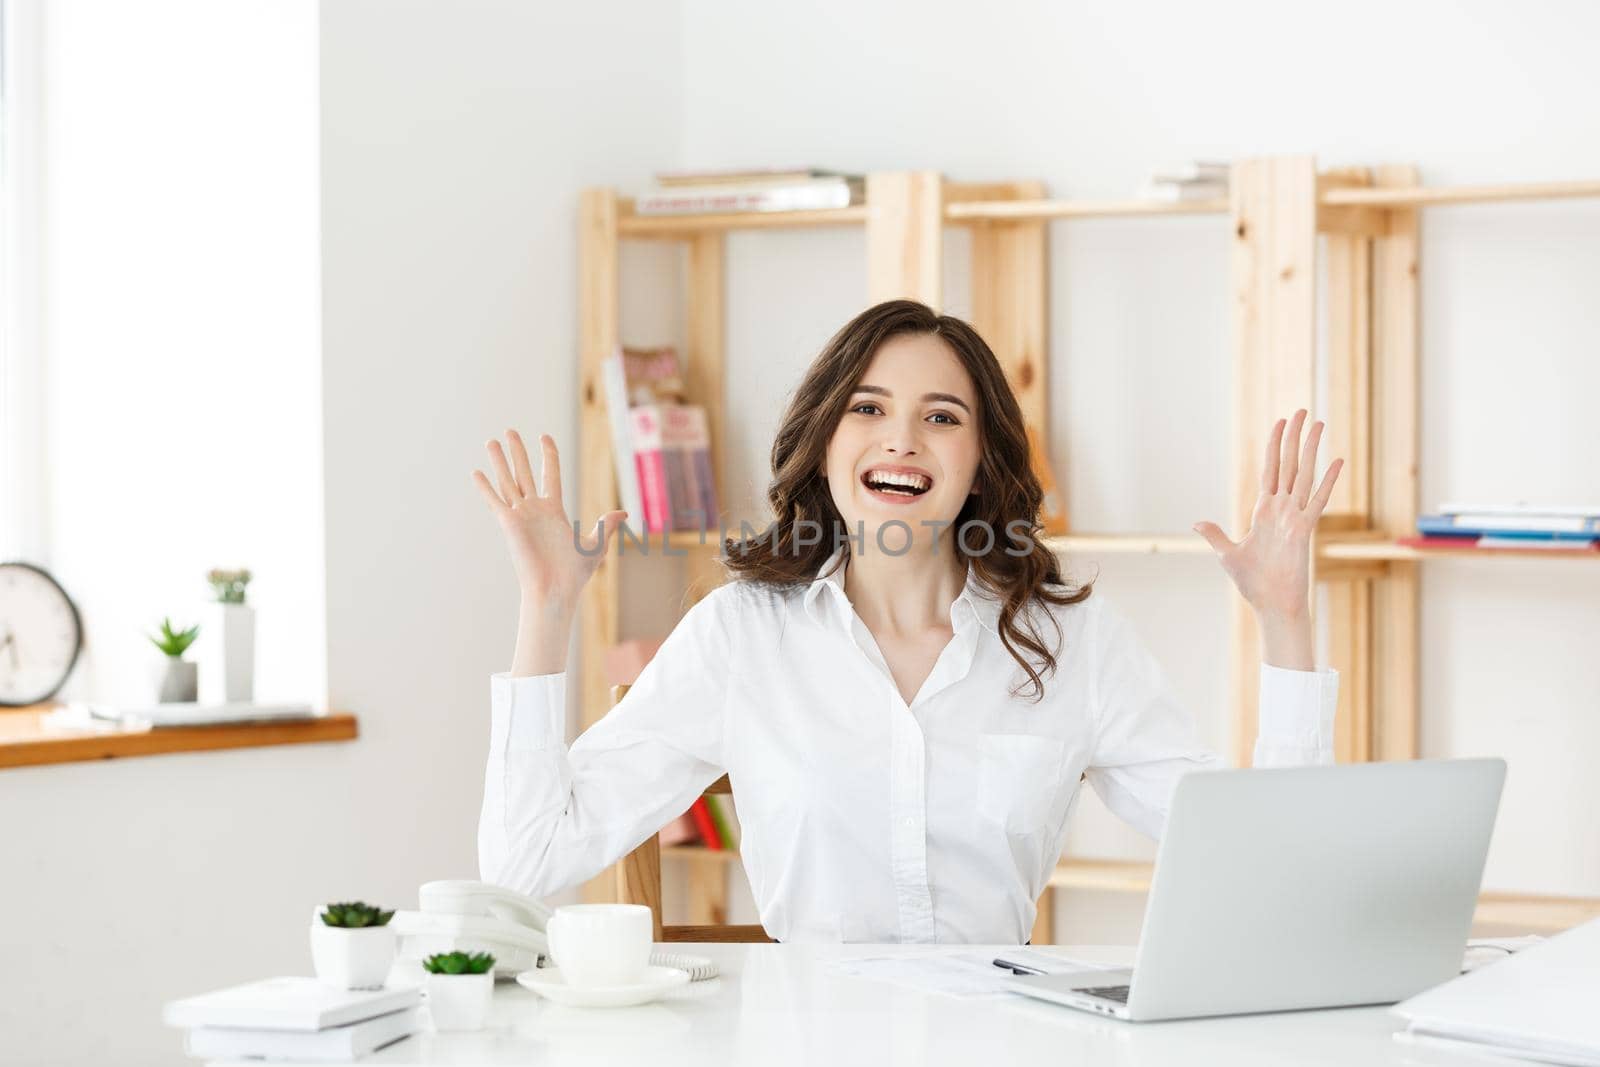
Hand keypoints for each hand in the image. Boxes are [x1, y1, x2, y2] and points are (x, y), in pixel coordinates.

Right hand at [471, 430, 627, 609]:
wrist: (555, 590)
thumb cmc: (574, 574)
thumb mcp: (595, 545)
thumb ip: (606, 526)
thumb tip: (623, 513)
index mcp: (553, 510)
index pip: (550, 475)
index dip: (548, 455)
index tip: (544, 437)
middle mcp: (534, 509)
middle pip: (524, 472)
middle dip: (518, 452)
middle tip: (510, 430)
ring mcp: (520, 515)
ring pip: (508, 481)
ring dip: (499, 461)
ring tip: (491, 441)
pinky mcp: (509, 524)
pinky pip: (495, 502)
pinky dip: (485, 487)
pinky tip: (476, 472)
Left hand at [1192, 410, 1343, 622]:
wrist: (1272, 604)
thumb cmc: (1253, 583)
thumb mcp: (1227, 554)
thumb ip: (1216, 535)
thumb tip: (1197, 522)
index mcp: (1263, 511)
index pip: (1270, 470)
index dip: (1274, 446)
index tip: (1279, 423)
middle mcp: (1281, 509)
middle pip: (1289, 464)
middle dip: (1293, 437)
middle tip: (1301, 411)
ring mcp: (1295, 516)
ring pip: (1304, 474)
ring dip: (1311, 449)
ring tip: (1319, 423)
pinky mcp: (1304, 529)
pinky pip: (1318, 501)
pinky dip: (1328, 481)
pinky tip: (1337, 460)